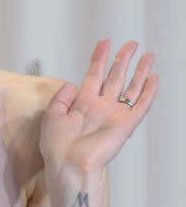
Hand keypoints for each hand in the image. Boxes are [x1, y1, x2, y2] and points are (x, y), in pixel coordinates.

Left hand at [39, 39, 157, 180]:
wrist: (69, 164)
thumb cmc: (57, 145)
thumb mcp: (52, 115)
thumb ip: (61, 98)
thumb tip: (71, 84)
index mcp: (82, 104)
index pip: (93, 74)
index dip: (99, 57)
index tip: (105, 42)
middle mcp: (100, 107)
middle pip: (115, 77)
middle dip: (123, 59)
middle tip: (132, 44)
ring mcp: (114, 115)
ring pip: (131, 88)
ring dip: (140, 71)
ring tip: (148, 55)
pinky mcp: (126, 125)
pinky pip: (141, 105)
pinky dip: (149, 91)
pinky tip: (154, 78)